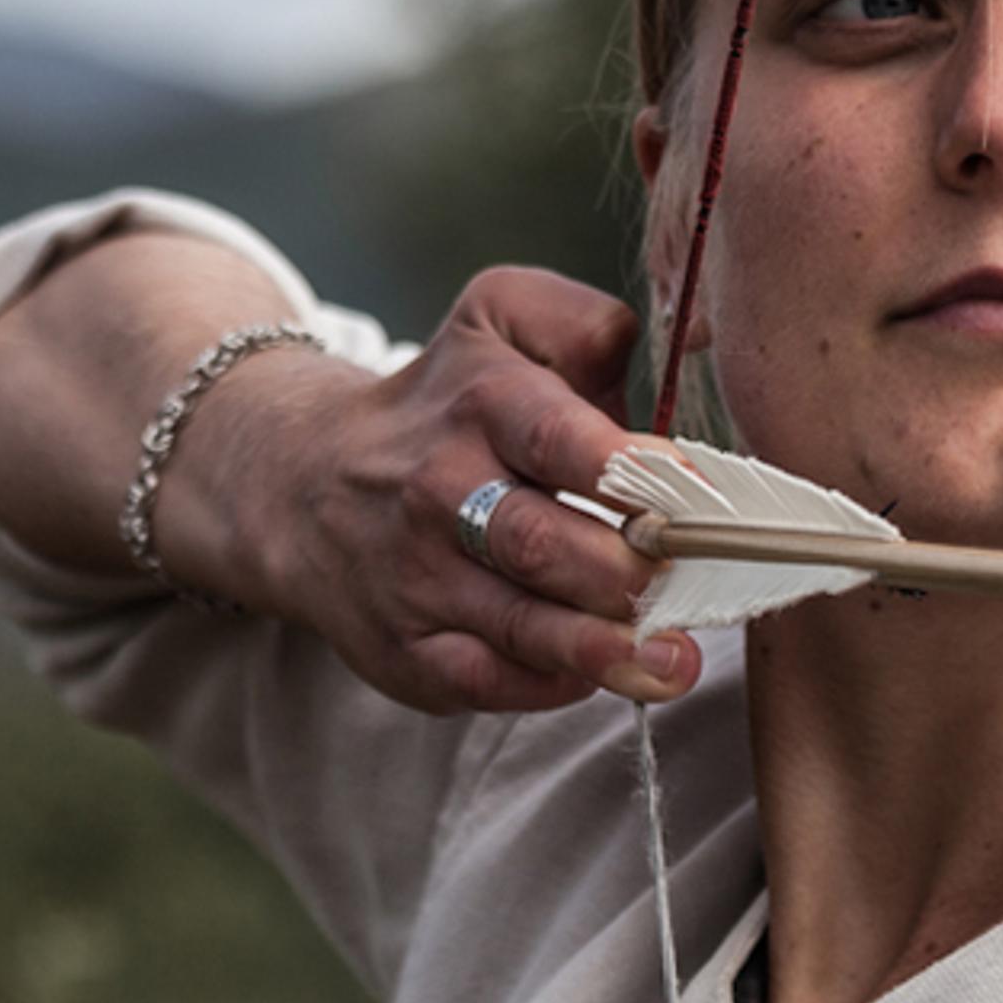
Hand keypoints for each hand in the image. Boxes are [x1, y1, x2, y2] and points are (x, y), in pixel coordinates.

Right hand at [184, 266, 700, 714]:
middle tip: (697, 586)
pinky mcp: (406, 652)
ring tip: (674, 662)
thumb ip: (585, 324)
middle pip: (541, 543)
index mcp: (479, 402)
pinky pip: (486, 682)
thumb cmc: (445, 403)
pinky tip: (600, 675)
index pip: (555, 436)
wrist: (303, 482)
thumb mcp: (498, 318)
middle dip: (625, 572)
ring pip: (518, 625)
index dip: (633, 471)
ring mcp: (417, 579)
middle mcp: (440, 491)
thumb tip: (669, 366)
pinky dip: (548, 684)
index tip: (699, 497)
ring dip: (605, 650)